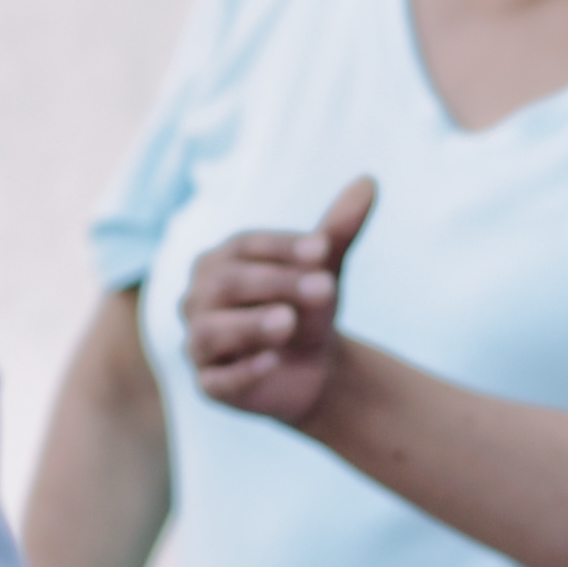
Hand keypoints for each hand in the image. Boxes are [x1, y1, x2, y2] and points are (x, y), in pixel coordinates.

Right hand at [176, 177, 375, 424]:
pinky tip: (273, 363)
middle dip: (275, 283)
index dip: (282, 247)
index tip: (324, 248)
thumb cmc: (309, 305)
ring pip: (210, 331)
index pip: (245, 246)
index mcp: (222, 259)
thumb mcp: (325, 268)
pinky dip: (242, 371)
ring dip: (250, 325)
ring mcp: (199, 342)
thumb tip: (369, 181)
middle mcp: (199, 296)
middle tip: (324, 287)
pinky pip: (216, 379)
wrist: (314, 366)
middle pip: (227, 283)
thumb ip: (339, 230)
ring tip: (288, 322)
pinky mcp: (210, 385)